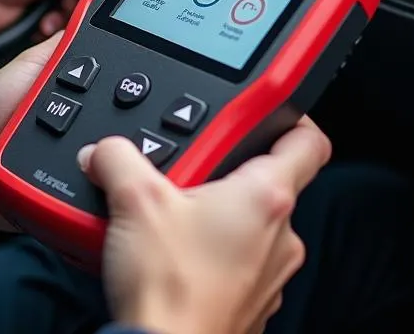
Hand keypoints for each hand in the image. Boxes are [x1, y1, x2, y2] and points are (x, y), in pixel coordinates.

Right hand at [80, 119, 331, 333]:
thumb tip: (106, 149)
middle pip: (266, 180)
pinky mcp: (250, 304)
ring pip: (249, 224)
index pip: (308, 140)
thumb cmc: (168, 288)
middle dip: (223, 169)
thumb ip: (117, 155)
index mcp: (266, 196)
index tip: (265, 108)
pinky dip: (208, 252)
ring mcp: (269, 275)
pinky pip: (235, 262)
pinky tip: (170, 253)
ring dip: (213, 213)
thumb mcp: (133, 199)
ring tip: (168, 214)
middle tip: (184, 168)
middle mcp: (280, 236)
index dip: (290, 116)